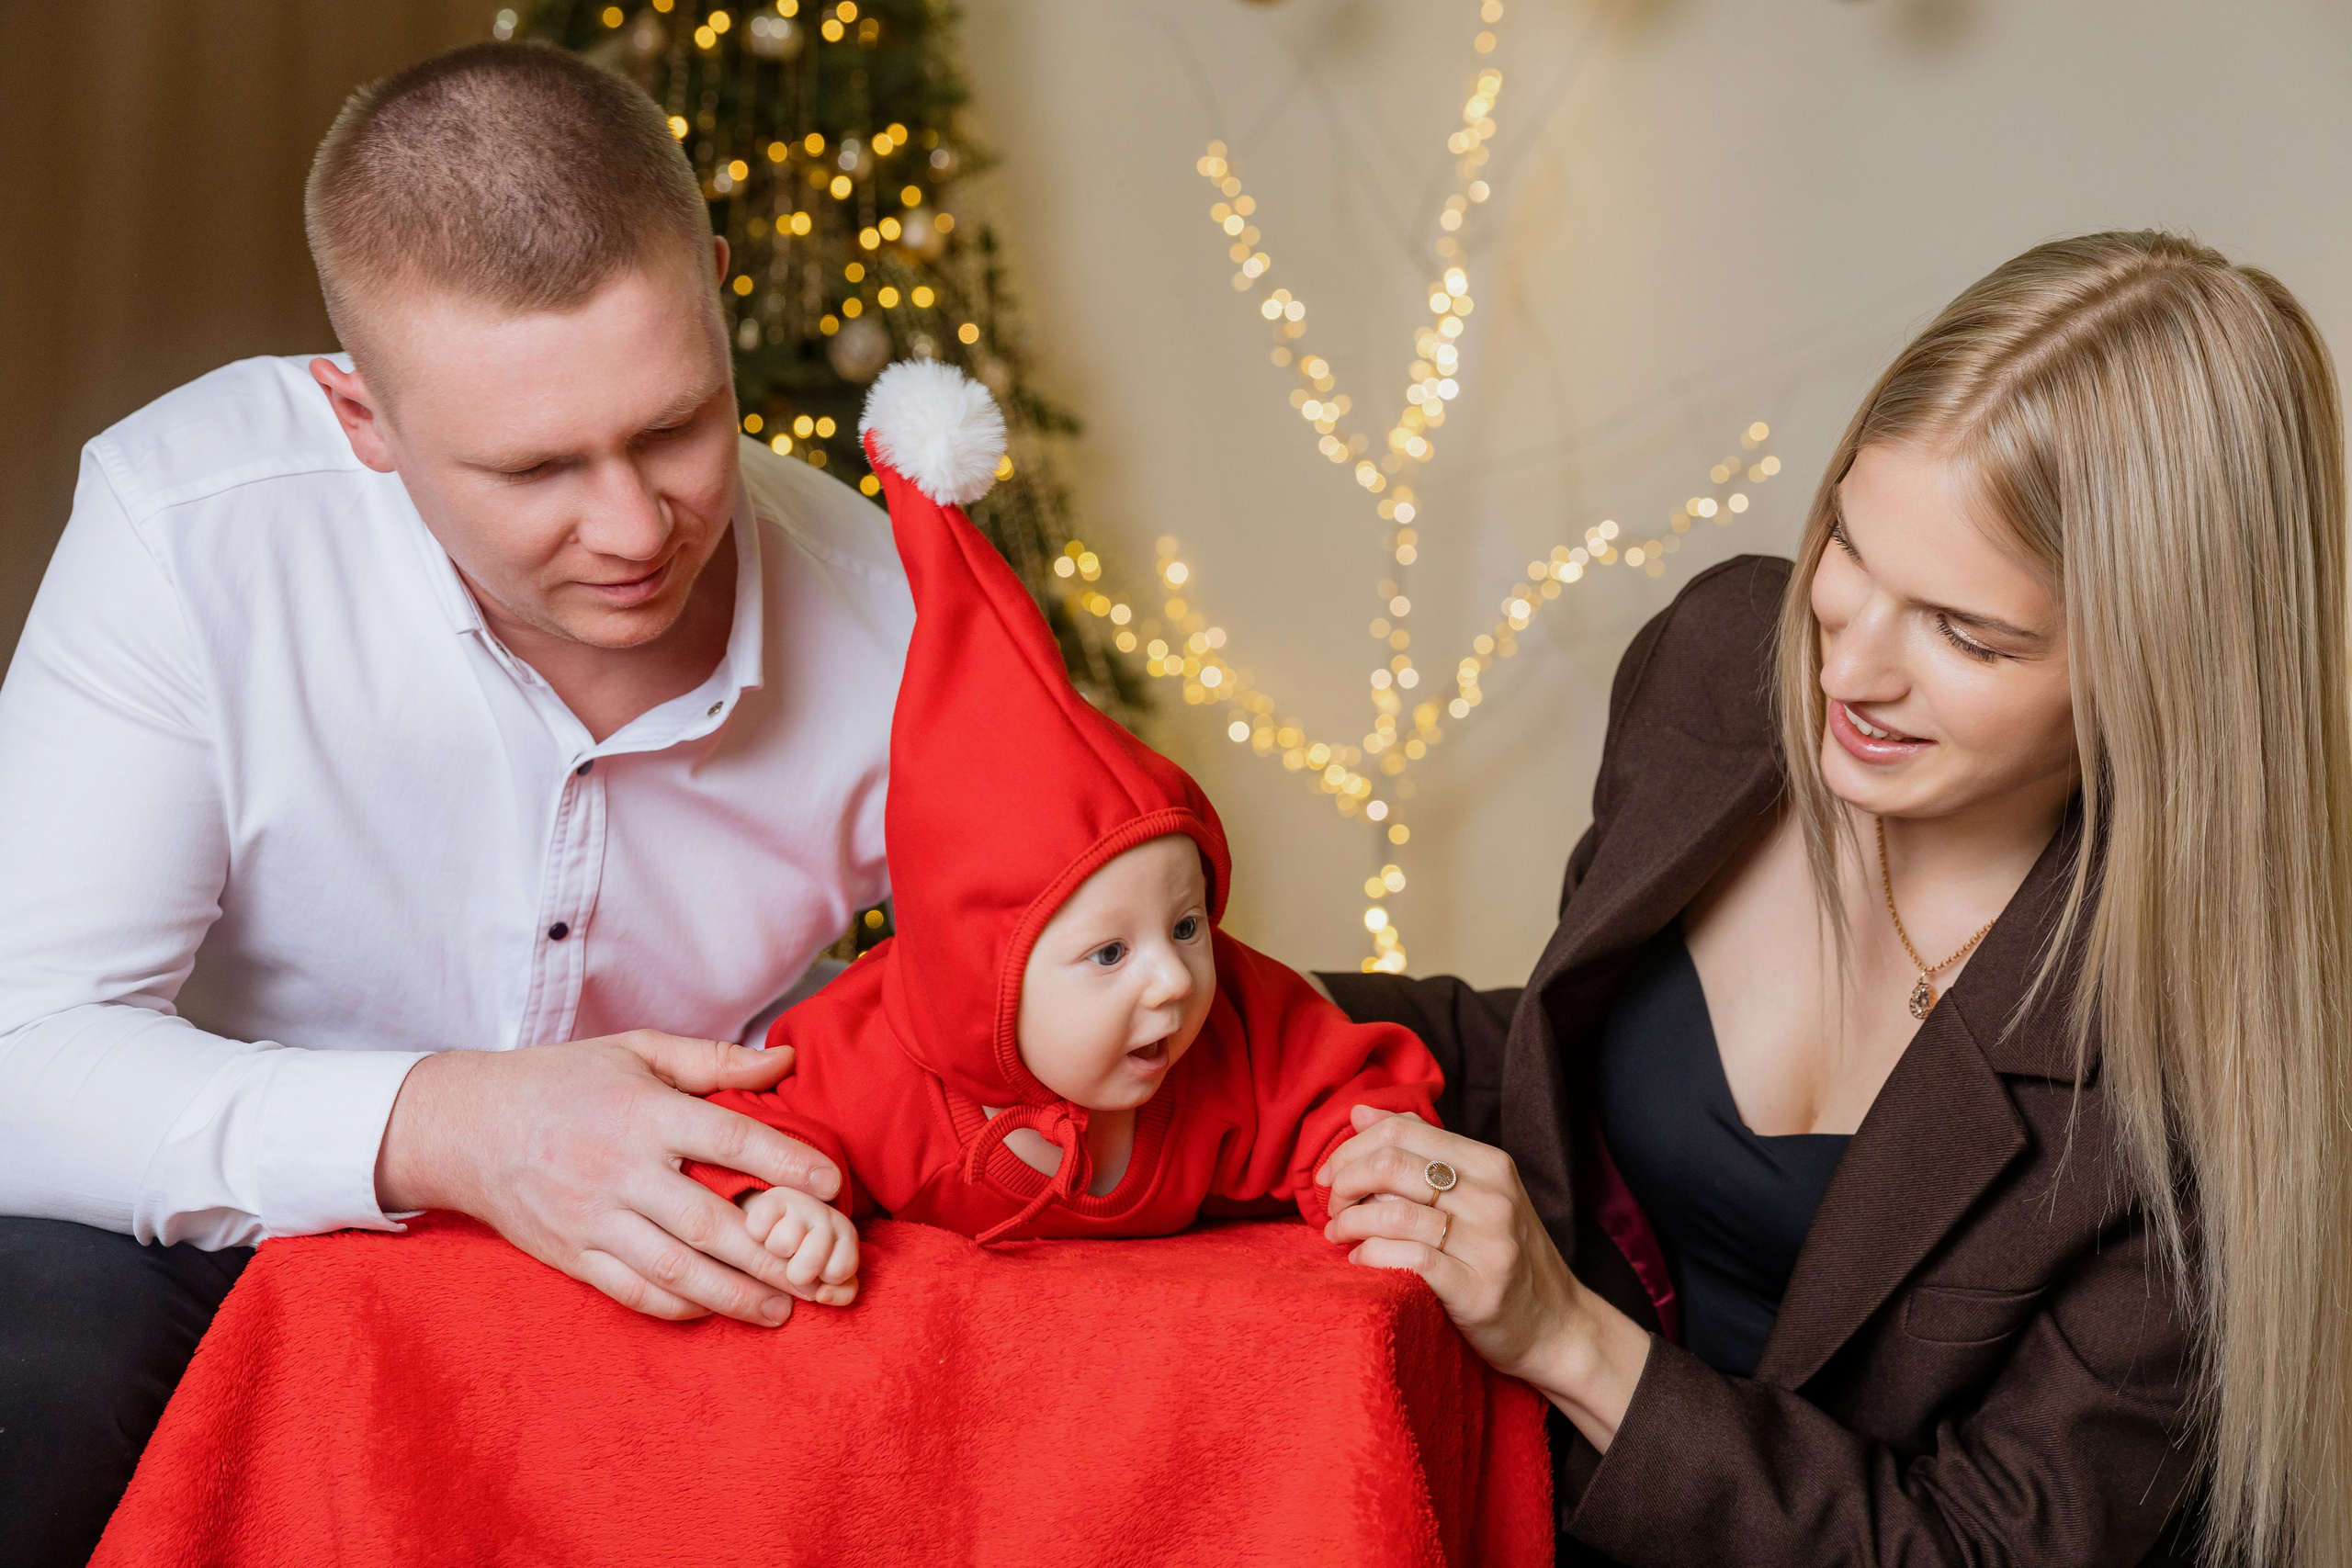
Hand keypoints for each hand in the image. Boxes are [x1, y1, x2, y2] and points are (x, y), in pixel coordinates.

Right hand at [375, 1030, 841, 1326]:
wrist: (466, 1127)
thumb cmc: (564, 1081)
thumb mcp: (637, 1051)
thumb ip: (714, 1060)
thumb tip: (786, 1064)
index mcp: (643, 1112)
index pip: (729, 1138)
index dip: (785, 1162)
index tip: (832, 1184)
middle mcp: (620, 1169)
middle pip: (709, 1222)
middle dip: (773, 1255)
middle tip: (823, 1274)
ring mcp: (593, 1219)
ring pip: (675, 1270)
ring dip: (735, 1295)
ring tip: (784, 1309)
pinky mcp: (571, 1255)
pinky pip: (633, 1292)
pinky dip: (680, 1307)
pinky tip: (718, 1310)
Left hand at [1318, 1105, 1652, 1450]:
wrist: (1558, 1327)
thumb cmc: (1505, 1254)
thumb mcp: (1478, 1192)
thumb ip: (1422, 1150)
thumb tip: (1362, 1113)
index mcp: (1490, 1164)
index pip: (1402, 1131)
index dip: (1353, 1148)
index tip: (1331, 1173)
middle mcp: (1492, 1198)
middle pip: (1391, 1166)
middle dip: (1345, 1183)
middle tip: (1332, 1205)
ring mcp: (1487, 1244)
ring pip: (1392, 1213)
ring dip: (1348, 1222)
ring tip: (1338, 1234)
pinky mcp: (1476, 1290)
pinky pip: (1406, 1259)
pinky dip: (1370, 1255)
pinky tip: (1360, 1260)